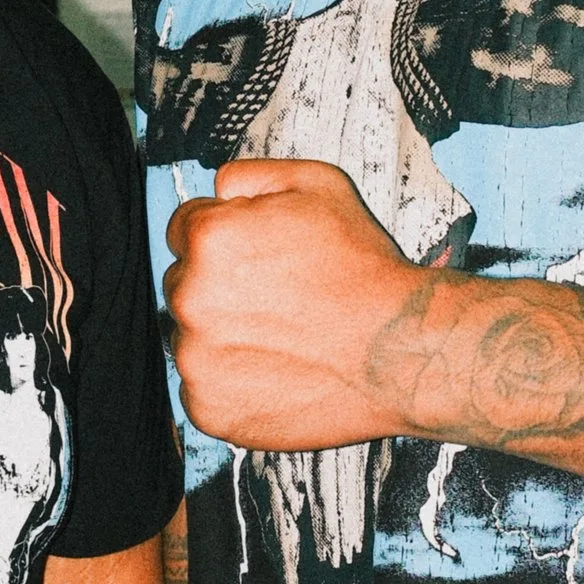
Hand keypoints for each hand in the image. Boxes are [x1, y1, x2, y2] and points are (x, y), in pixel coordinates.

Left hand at [164, 159, 420, 450]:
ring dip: (223, 337)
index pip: (183, 229)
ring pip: (192, 338)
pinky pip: (202, 387)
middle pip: (183, 284)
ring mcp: (197, 359)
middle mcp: (192, 299)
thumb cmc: (366, 275)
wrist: (400, 352)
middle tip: (275, 298)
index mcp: (211, 240)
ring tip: (280, 336)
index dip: (222, 237)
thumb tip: (218, 187)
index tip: (251, 256)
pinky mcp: (209, 407)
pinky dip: (229, 382)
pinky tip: (274, 369)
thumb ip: (253, 175)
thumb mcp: (319, 186)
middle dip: (219, 287)